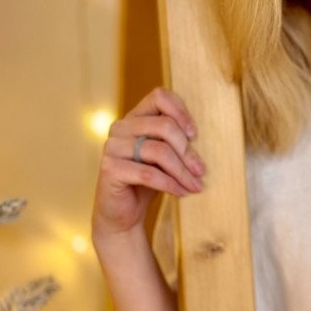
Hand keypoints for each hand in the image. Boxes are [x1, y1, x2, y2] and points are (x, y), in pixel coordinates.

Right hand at [91, 87, 205, 241]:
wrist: (123, 214)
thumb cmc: (148, 182)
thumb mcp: (165, 157)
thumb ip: (176, 141)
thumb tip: (201, 137)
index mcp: (134, 118)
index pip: (159, 96)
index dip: (181, 112)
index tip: (195, 135)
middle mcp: (120, 127)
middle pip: (164, 126)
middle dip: (187, 151)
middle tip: (201, 171)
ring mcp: (112, 147)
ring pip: (159, 151)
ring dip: (182, 172)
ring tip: (195, 185)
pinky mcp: (110, 168)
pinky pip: (148, 174)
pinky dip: (170, 184)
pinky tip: (182, 193)